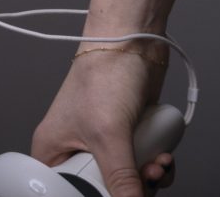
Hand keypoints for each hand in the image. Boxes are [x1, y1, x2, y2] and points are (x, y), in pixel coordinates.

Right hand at [30, 38, 176, 194]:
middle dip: (131, 187)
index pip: (70, 193)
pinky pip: (143, 163)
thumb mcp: (108, 134)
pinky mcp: (130, 134)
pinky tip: (164, 154)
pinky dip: (156, 163)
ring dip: (149, 176)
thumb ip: (120, 177)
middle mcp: (78, 150)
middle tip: (147, 178)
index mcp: (54, 154)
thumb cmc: (104, 73)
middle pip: (104, 189)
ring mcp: (107, 142)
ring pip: (128, 179)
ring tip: (159, 162)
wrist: (135, 39)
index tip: (116, 194)